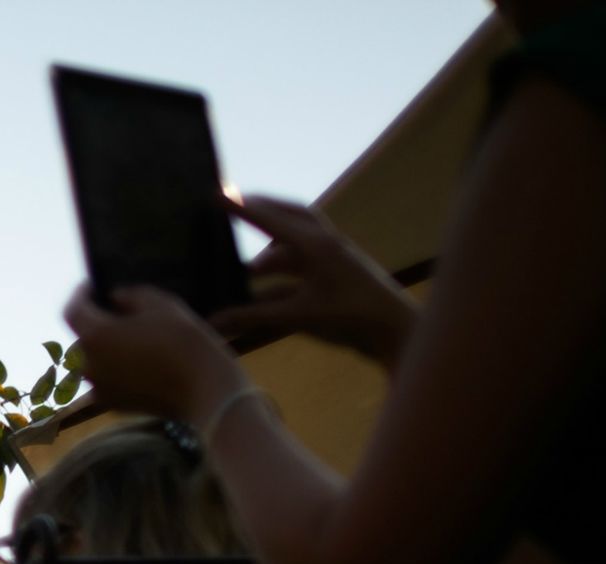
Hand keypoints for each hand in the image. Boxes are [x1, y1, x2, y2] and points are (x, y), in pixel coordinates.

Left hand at [59, 282, 246, 429]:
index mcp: (94, 337)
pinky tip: (138, 358)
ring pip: (92, 360)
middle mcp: (88, 366)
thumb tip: (115, 297)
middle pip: (82, 337)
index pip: (73, 310)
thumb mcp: (159, 303)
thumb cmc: (182, 339)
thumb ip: (129, 294)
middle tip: (113, 307)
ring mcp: (99, 389)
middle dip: (94, 320)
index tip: (91, 284)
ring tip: (128, 332)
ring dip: (104, 345)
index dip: (80, 294)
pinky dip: (114, 366)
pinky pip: (106, 379)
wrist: (203, 387)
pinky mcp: (113, 404)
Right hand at [213, 195, 417, 366]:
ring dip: (270, 246)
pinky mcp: (335, 273)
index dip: (242, 208)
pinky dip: (279, 269)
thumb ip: (253, 318)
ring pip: (295, 240)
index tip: (217, 192)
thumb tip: (212, 323)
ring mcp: (331, 257)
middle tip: (235, 204)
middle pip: (289, 214)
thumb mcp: (297, 316)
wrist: (393, 328)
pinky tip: (263, 287)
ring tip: (245, 265)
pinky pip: (301, 263)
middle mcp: (323, 243)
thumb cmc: (350, 316)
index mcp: (315, 244)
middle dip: (262, 209)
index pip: (271, 219)